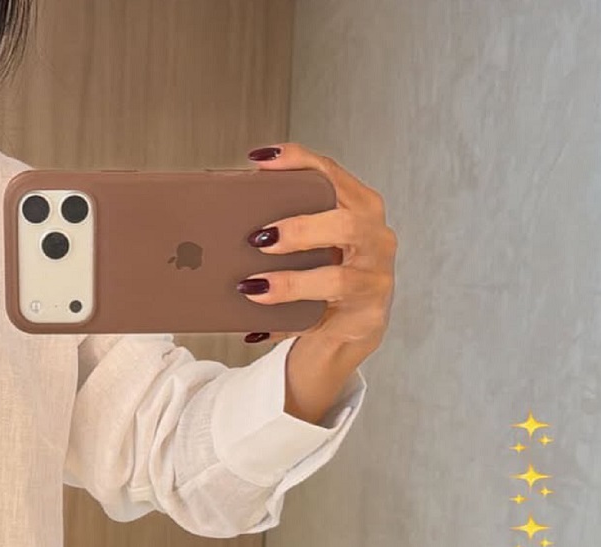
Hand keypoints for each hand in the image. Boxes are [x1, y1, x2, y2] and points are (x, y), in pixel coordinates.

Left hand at [237, 143, 396, 357]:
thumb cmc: (324, 275)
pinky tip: (256, 327)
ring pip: (339, 278)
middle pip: (348, 223)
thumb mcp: (310, 244)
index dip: (299, 162)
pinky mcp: (366, 317)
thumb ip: (286, 225)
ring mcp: (375, 280)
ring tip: (253, 285)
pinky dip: (286, 321)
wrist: (348, 331)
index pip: (333, 175)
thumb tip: (225, 221)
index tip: (261, 160)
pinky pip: (324, 318)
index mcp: (360, 209)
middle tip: (259, 237)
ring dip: (291, 282)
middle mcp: (376, 239)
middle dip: (301, 228)